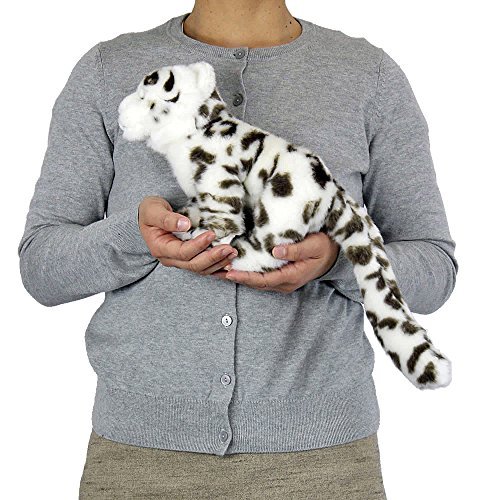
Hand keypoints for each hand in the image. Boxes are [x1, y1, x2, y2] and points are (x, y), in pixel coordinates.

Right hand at [138, 196, 237, 275]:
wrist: (149, 216)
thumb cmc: (151, 211)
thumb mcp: (153, 210)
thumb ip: (167, 218)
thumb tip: (185, 224)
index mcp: (161, 248)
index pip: (182, 252)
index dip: (198, 246)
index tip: (211, 234)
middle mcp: (170, 259)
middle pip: (194, 265)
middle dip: (213, 257)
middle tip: (229, 248)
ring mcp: (180, 261)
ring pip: (201, 269)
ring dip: (218, 263)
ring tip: (233, 253)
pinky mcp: (189, 260)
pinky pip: (204, 268)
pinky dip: (217, 268)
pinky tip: (230, 266)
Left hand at [222, 232, 339, 292]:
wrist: (333, 255)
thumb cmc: (324, 247)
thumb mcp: (314, 245)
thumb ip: (295, 249)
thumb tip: (275, 251)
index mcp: (292, 277)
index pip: (263, 280)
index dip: (246, 277)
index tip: (229, 272)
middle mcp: (285, 283)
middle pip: (256, 283)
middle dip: (237, 278)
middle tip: (217, 271)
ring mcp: (283, 282)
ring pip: (257, 282)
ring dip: (241, 276)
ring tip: (220, 269)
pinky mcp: (281, 276)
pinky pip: (261, 277)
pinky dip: (248, 273)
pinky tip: (236, 266)